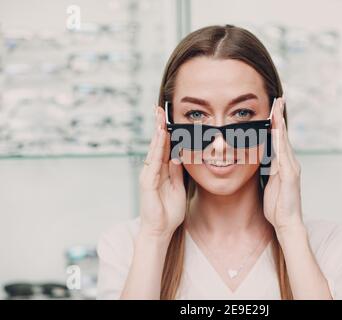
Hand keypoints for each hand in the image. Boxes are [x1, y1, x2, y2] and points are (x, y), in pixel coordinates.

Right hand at [138, 106, 185, 238]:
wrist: (160, 231)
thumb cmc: (169, 212)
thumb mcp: (178, 188)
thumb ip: (177, 172)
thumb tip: (179, 155)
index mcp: (161, 171)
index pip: (164, 148)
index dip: (166, 133)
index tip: (168, 118)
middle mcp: (152, 170)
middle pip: (156, 145)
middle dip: (158, 126)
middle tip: (159, 109)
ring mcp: (148, 175)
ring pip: (154, 150)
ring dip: (157, 133)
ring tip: (159, 116)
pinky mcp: (147, 182)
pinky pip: (154, 161)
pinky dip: (158, 148)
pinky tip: (161, 136)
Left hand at [263, 97, 303, 232]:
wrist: (287, 222)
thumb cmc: (277, 205)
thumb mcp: (269, 183)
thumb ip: (268, 170)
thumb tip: (262, 160)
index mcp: (283, 164)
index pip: (278, 139)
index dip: (275, 123)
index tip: (272, 108)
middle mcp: (290, 163)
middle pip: (283, 135)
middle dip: (280, 116)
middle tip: (278, 99)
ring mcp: (291, 168)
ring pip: (284, 141)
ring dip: (280, 123)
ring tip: (277, 107)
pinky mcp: (290, 176)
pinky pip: (284, 155)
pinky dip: (281, 141)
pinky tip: (277, 131)